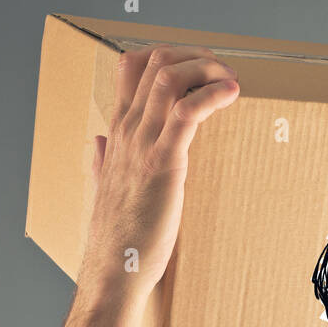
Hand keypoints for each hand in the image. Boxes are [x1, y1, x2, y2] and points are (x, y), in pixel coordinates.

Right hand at [81, 44, 239, 299]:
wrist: (113, 271)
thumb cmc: (116, 238)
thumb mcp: (103, 190)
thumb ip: (101, 162)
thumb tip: (96, 142)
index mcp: (117, 134)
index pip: (131, 67)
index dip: (168, 55)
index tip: (198, 69)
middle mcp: (127, 131)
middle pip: (154, 61)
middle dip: (196, 57)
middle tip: (223, 73)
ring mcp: (142, 145)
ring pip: (168, 77)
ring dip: (206, 69)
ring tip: (231, 81)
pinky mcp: (163, 164)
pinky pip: (185, 113)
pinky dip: (211, 95)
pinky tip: (229, 95)